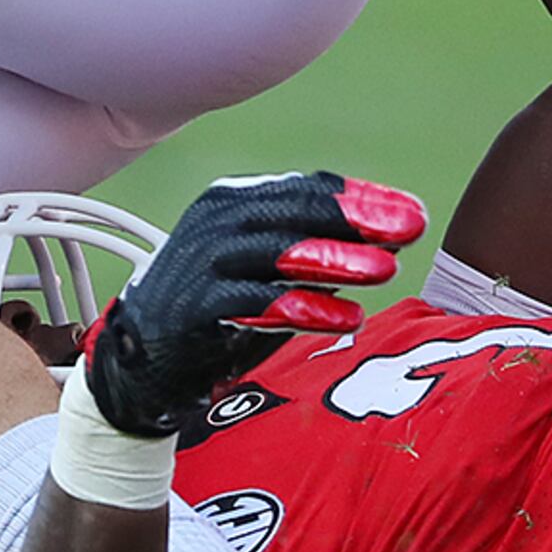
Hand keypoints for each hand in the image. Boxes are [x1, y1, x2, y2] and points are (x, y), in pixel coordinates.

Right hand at [81, 172, 426, 436]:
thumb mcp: (265, 270)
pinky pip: (256, 302)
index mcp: (234, 202)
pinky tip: (346, 317)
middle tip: (410, 229)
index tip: (412, 213)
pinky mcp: (195, 307)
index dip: (361, 198)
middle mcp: (216, 222)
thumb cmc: (216, 310)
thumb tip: (384, 239)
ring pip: (277, 250)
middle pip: (295, 210)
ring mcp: (202, 261)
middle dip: (356, 219)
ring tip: (386, 270)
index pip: (306, 189)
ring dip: (336, 259)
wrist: (139, 362)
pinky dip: (304, 308)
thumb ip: (314, 250)